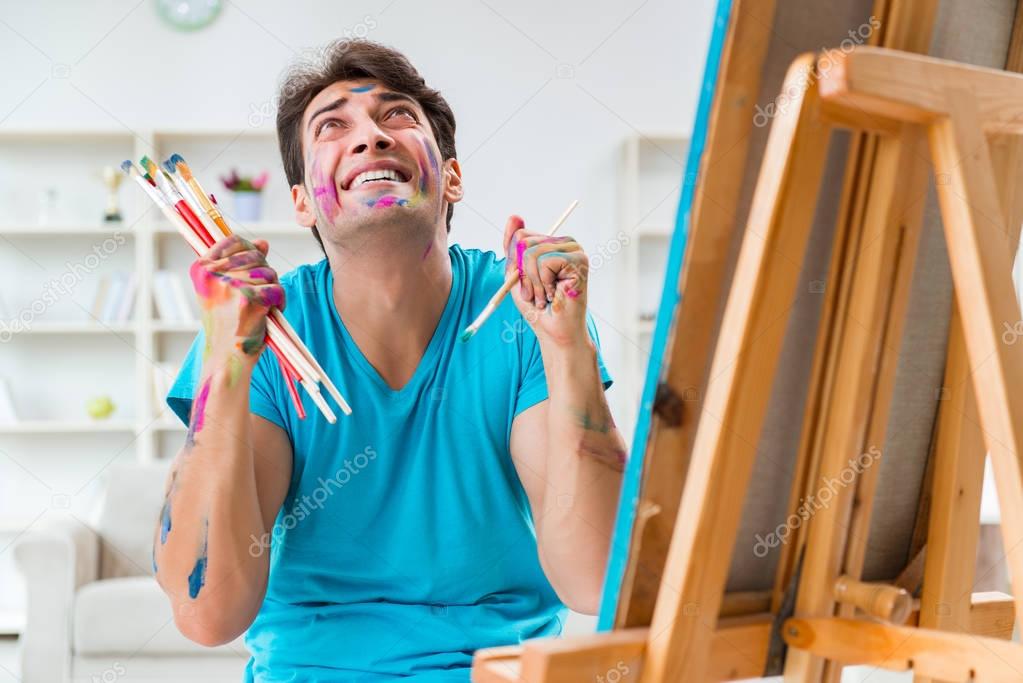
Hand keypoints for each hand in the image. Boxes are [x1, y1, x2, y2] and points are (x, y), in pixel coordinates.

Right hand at [189, 236, 284, 362]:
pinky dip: (280, 302)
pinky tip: (269, 313)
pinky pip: (277, 289)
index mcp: (201, 269)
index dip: (251, 250)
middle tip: (258, 295)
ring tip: (261, 306)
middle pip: (256, 256)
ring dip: (272, 288)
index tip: (255, 265)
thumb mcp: (225, 290)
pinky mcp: (249, 299)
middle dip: (265, 273)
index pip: (233, 240)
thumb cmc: (227, 324)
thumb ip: (241, 263)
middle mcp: (212, 275)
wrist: (226, 357)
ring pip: (269, 272)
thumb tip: (263, 243)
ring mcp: (230, 286)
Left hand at [502, 215, 589, 347]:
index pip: (520, 236)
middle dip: (523, 274)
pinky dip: (543, 283)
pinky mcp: (579, 260)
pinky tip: (555, 293)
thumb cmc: (537, 306)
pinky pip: (544, 262)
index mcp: (552, 243)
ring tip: (546, 295)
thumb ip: (513, 247)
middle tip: (537, 293)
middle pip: (523, 242)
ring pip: (532, 252)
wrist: (554, 331)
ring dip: (533, 282)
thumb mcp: (516, 273)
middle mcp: (566, 242)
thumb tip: (514, 216)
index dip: (516, 264)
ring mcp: (574, 249)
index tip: (528, 283)